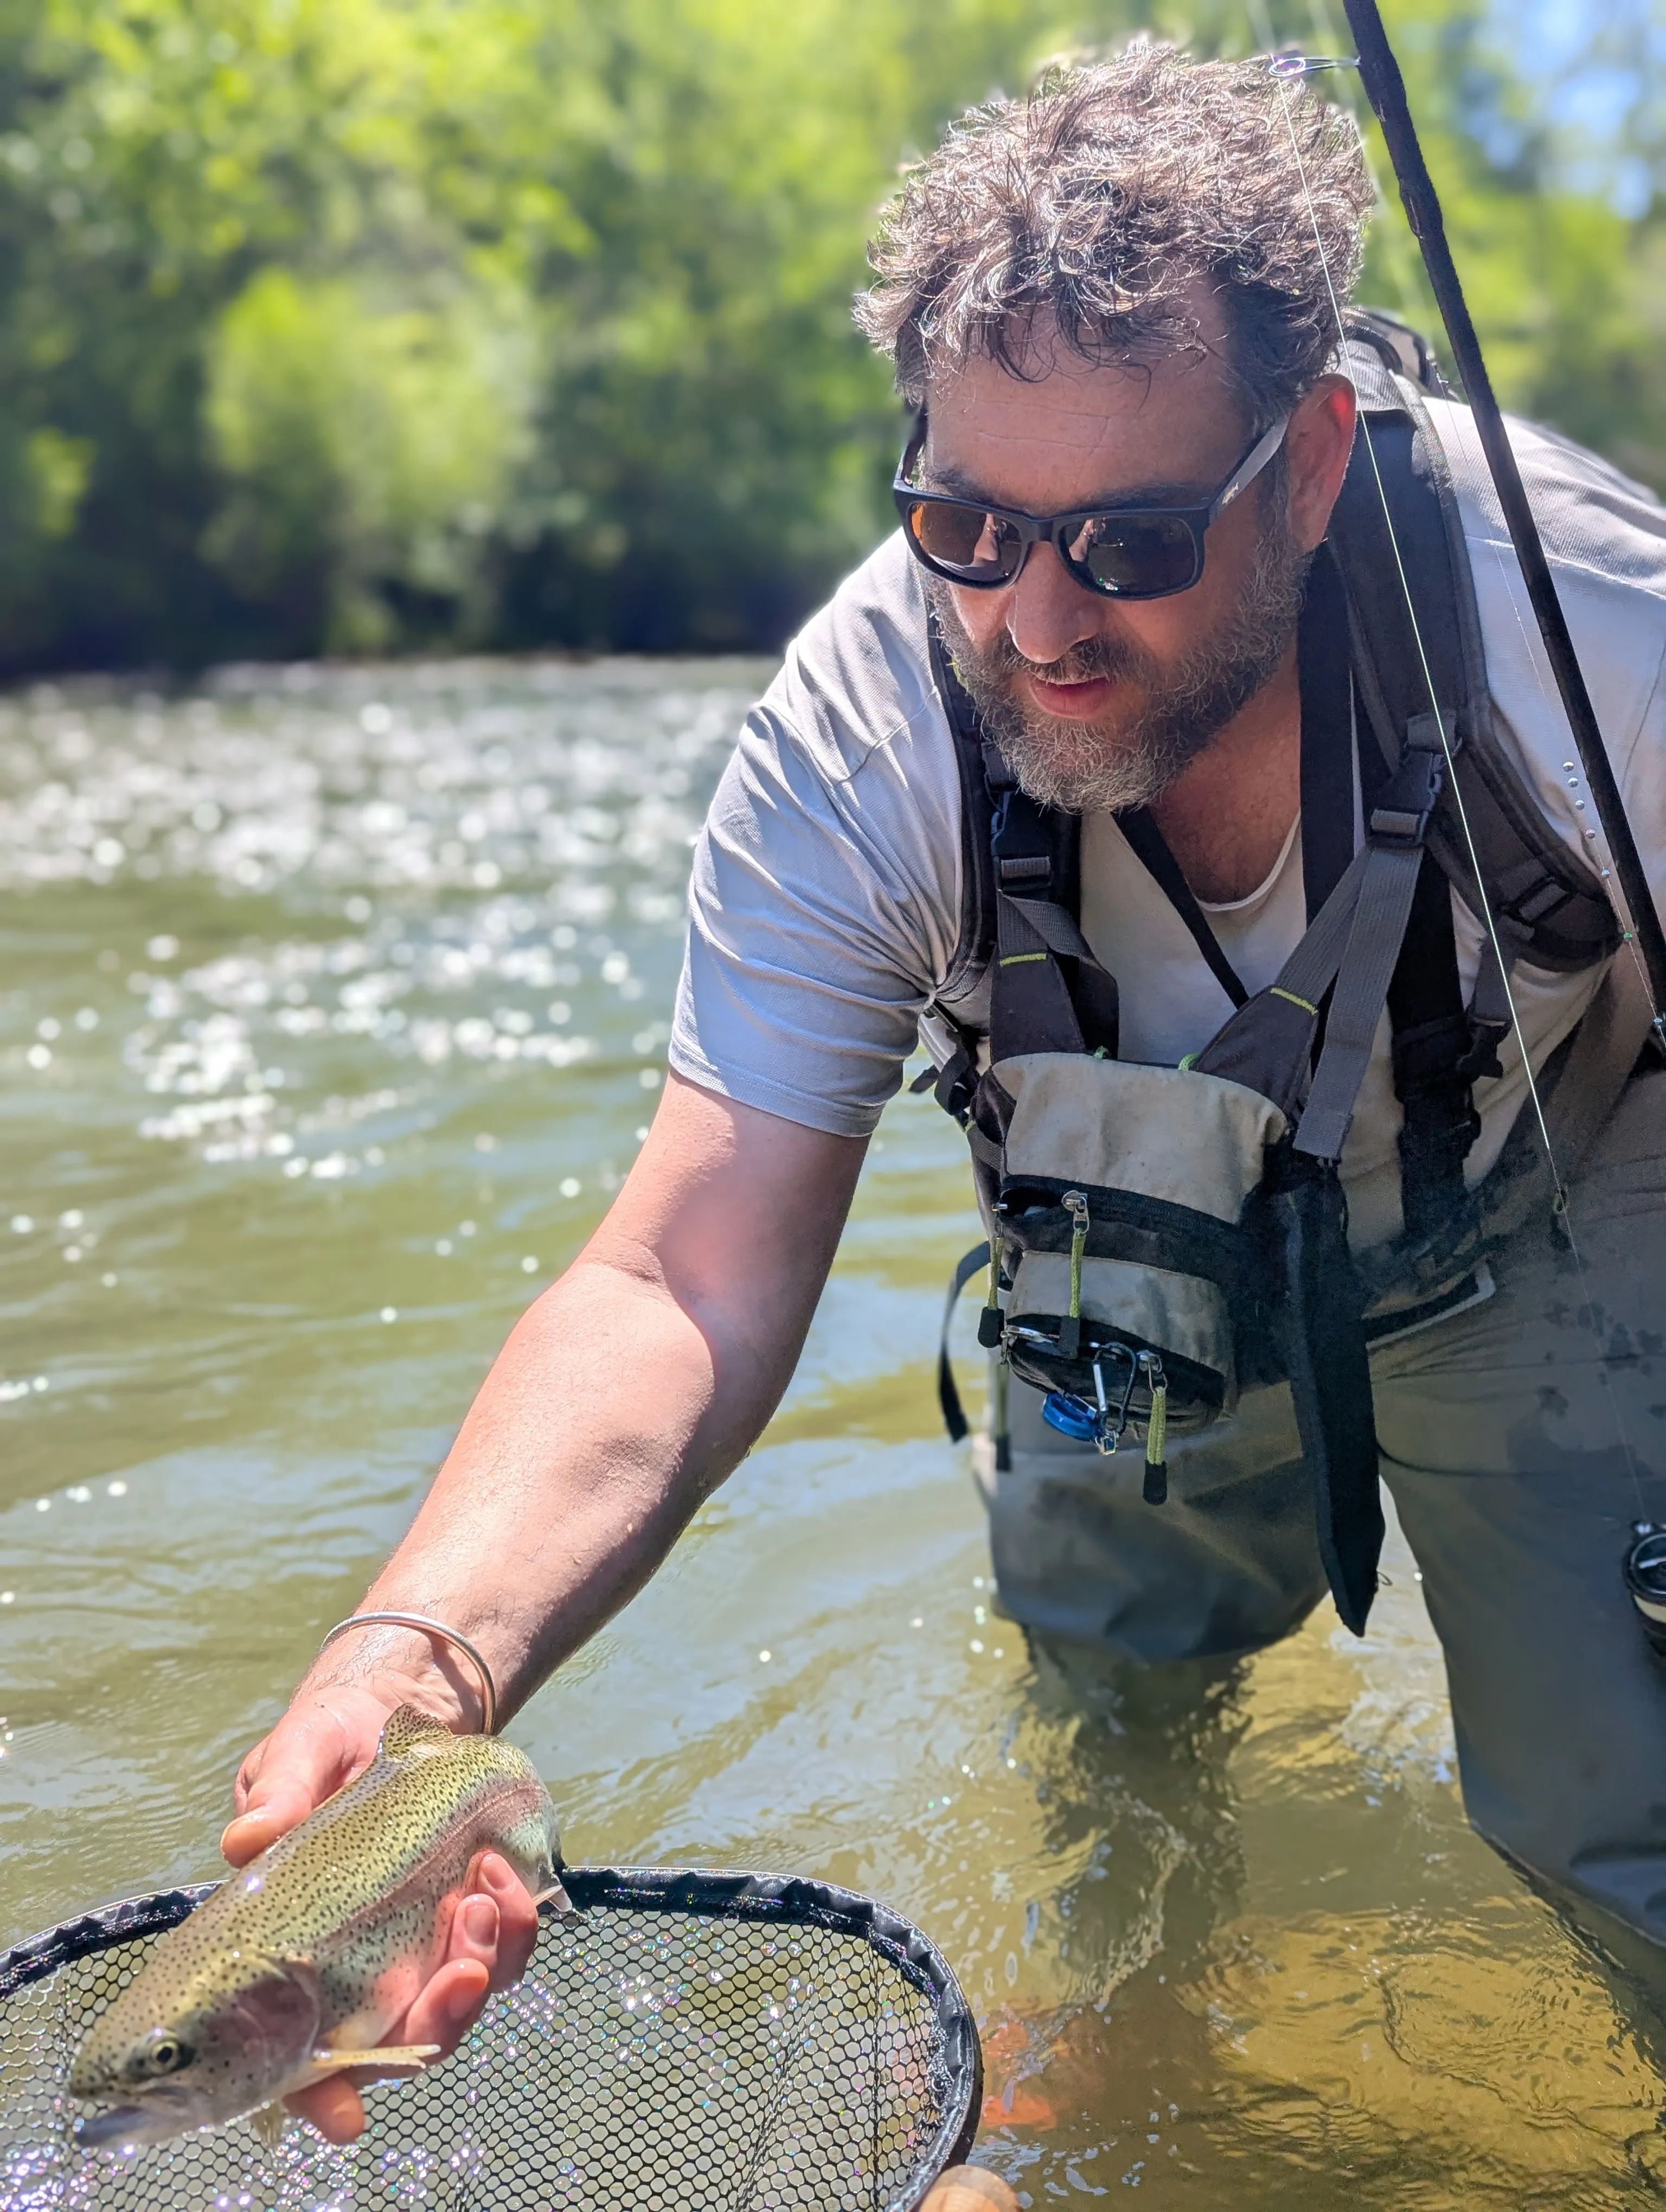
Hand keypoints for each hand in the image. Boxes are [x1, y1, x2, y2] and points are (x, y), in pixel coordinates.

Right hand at [222, 1672, 539, 2143]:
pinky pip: (504, 1950)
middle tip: (461, 1963)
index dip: (317, 2096)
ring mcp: (421, 1945)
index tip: (345, 2118)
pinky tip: (500, 1875)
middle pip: (398, 2043)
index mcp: (292, 1953)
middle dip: (436, 2021)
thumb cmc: (327, 1741)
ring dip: (483, 1966)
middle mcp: (357, 1967)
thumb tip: (247, 1839)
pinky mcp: (471, 1913)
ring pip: (459, 2002)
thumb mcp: (295, 1756)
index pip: (298, 2053)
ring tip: (483, 1895)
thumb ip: (278, 1795)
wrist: (395, 1703)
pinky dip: (512, 1925)